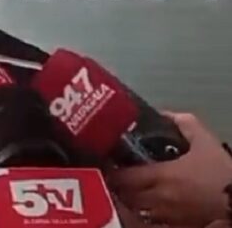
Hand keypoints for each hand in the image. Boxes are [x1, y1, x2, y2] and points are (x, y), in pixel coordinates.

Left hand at [109, 112, 231, 226]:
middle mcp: (160, 198)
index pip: (125, 177)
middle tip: (116, 176)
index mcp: (163, 176)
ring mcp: (168, 216)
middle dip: (118, 186)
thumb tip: (165, 114)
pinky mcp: (177, 226)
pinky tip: (148, 204)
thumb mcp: (205, 142)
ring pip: (137, 211)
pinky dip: (145, 214)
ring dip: (130, 200)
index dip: (114, 171)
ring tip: (129, 190)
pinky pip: (152, 222)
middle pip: (126, 195)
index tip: (110, 163)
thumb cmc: (223, 172)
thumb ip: (184, 123)